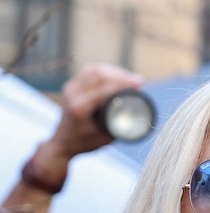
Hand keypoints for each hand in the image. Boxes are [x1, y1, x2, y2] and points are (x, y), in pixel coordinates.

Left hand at [30, 63, 144, 186]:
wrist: (62, 143)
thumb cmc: (85, 143)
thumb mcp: (107, 138)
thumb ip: (123, 125)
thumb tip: (143, 112)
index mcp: (80, 108)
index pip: (105, 88)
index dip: (124, 83)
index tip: (140, 83)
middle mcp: (72, 95)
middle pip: (99, 74)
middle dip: (121, 75)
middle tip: (137, 81)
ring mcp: (70, 88)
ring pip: (95, 69)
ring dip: (114, 71)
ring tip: (129, 78)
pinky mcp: (71, 85)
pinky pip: (89, 71)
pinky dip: (106, 71)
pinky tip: (117, 76)